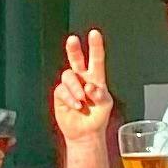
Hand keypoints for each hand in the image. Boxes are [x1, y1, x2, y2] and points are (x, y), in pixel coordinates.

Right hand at [52, 30, 115, 149]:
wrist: (85, 133)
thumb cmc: (97, 118)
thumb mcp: (106, 105)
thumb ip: (100, 94)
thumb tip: (89, 86)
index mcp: (96, 79)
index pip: (96, 59)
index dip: (95, 46)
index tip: (94, 34)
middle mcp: (82, 79)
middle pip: (76, 60)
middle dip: (74, 49)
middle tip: (73, 40)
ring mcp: (71, 87)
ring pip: (68, 76)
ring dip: (75, 87)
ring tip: (81, 99)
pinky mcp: (61, 95)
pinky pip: (62, 91)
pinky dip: (70, 99)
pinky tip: (76, 106)